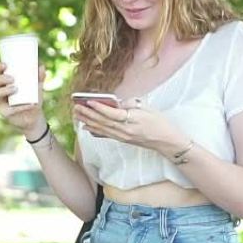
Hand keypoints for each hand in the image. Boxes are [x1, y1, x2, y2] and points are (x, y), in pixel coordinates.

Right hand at [0, 62, 46, 138]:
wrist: (34, 116)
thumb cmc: (33, 98)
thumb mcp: (38, 86)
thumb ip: (40, 77)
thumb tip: (41, 66)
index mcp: (4, 82)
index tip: (5, 65)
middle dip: (1, 79)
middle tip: (12, 79)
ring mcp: (0, 102)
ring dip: (4, 90)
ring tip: (15, 88)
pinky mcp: (4, 113)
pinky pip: (8, 110)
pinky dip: (18, 107)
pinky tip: (27, 105)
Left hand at [72, 97, 189, 156]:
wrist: (166, 141)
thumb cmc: (159, 122)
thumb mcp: (147, 108)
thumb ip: (131, 104)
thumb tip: (116, 103)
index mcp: (133, 120)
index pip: (113, 114)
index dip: (100, 108)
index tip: (89, 101)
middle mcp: (126, 131)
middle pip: (103, 122)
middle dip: (88, 114)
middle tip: (76, 107)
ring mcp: (123, 137)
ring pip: (102, 128)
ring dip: (88, 121)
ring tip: (77, 114)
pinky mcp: (123, 140)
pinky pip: (106, 135)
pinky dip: (95, 130)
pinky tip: (86, 127)